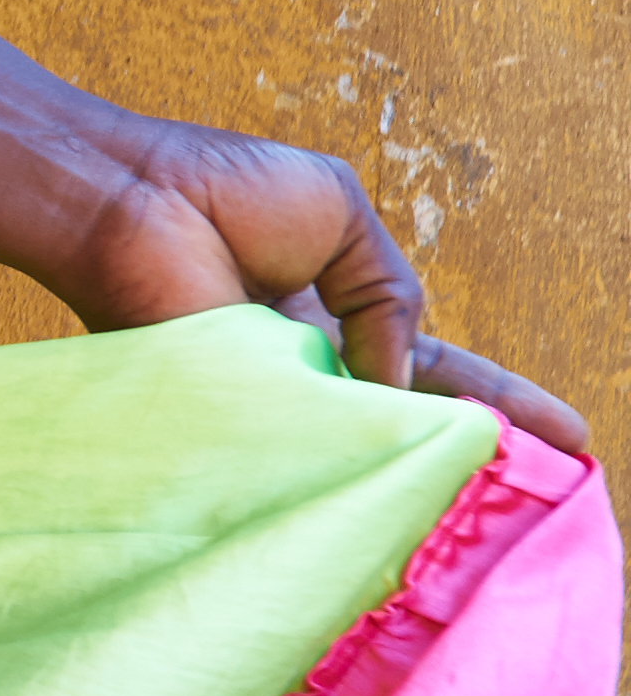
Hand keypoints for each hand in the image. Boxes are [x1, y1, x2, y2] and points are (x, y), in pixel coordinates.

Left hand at [62, 122, 588, 457]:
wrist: (127, 199)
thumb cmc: (218, 189)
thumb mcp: (343, 218)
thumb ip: (391, 296)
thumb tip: (399, 380)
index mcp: (339, 316)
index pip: (436, 370)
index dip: (501, 401)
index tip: (568, 439)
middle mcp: (312, 369)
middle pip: (411, 428)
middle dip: (482, 460)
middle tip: (555, 498)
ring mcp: (277, 400)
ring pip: (365, 454)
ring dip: (425, 474)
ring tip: (500, 507)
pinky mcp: (238, 421)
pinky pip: (310, 458)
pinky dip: (352, 467)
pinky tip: (401, 490)